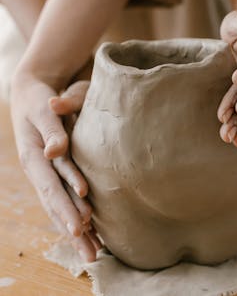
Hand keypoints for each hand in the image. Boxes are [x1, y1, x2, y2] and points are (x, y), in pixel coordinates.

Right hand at [10, 74, 98, 261]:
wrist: (33, 94)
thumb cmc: (41, 99)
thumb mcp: (44, 109)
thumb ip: (53, 128)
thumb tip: (56, 152)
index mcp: (33, 156)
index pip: (51, 187)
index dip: (65, 208)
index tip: (81, 228)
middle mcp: (39, 170)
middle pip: (56, 205)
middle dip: (73, 230)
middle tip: (90, 253)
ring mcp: (46, 174)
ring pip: (60, 208)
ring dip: (76, 231)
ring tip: (93, 253)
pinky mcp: (55, 174)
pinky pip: (65, 200)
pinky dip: (76, 218)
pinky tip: (90, 234)